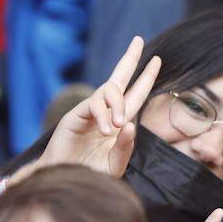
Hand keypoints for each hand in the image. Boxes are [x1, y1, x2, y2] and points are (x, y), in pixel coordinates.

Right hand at [14, 35, 161, 181]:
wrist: (65, 181)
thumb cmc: (90, 174)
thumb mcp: (114, 164)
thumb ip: (125, 148)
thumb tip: (131, 124)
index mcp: (118, 122)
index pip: (135, 94)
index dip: (145, 77)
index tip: (157, 60)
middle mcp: (104, 112)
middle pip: (118, 79)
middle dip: (130, 59)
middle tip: (139, 40)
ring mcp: (89, 113)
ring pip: (107, 91)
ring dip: (118, 104)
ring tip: (118, 124)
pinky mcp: (73, 116)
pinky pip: (92, 105)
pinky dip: (102, 115)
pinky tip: (105, 130)